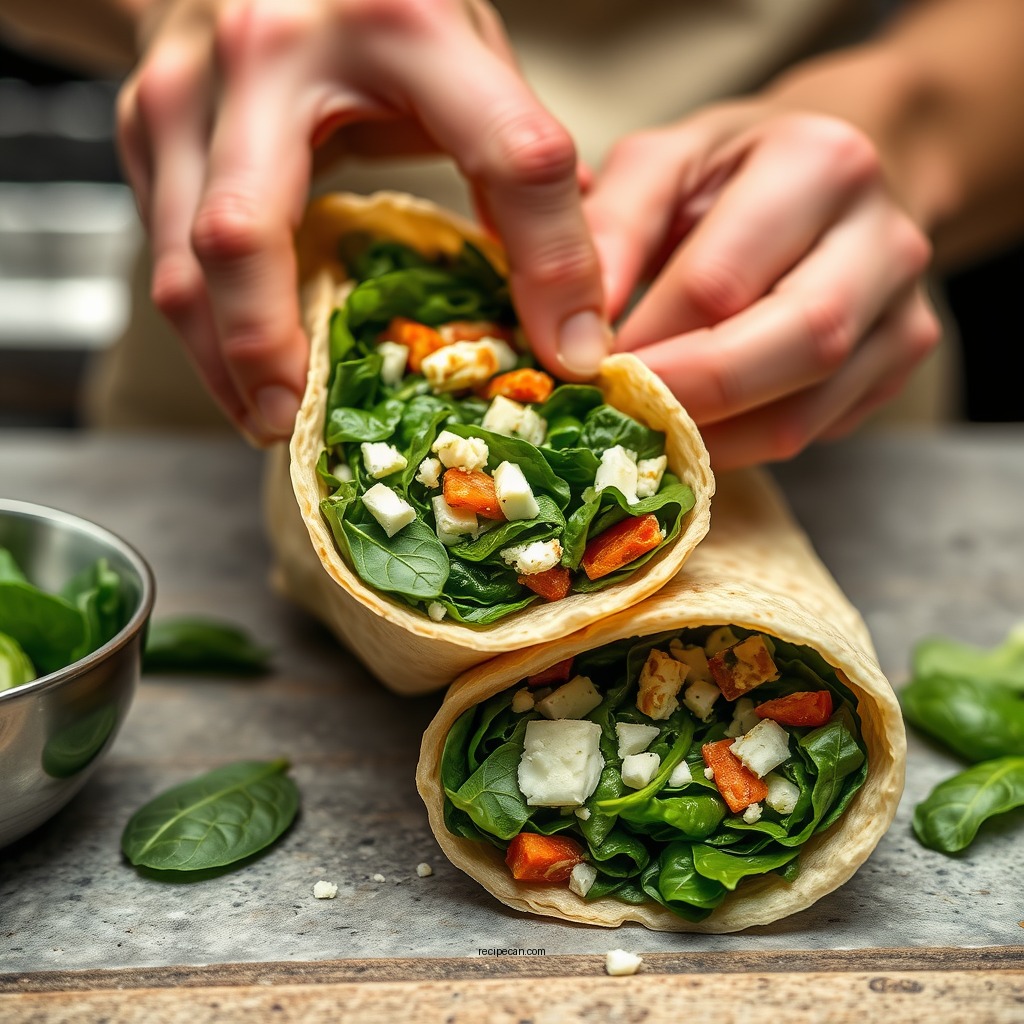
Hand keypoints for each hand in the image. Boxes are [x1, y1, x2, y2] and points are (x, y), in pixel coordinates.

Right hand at [117, 0, 607, 442]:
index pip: (506, 152)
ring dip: (227, 362)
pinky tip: (248, 371)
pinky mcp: (147, 128)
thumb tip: (575, 298)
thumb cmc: (371, 8)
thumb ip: (514, 158)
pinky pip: (165, 257)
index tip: (570, 354)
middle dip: (272, 349)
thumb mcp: (462, 54)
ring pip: (187, 265)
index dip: (551, 262)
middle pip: (249, 234)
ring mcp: (190, 91)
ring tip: (275, 419)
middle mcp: (274, 50)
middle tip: (308, 419)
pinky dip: (207, 333)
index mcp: (401, 22)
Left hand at [584, 102, 939, 469]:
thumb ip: (611, 230)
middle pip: (793, 346)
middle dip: (687, 396)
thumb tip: (573, 335)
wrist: (826, 180)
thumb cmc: (728, 174)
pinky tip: (691, 430)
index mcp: (821, 165)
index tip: (582, 369)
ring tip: (641, 430)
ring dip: (709, 438)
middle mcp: (886, 238)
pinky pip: (812, 432)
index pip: (719, 282)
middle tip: (613, 415)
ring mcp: (906, 311)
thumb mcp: (661, 164)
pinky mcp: (900, 364)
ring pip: (804, 413)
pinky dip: (739, 446)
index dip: (643, 339)